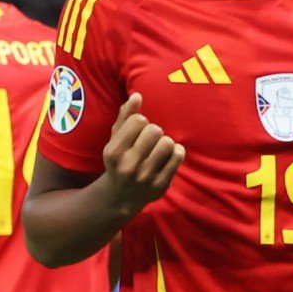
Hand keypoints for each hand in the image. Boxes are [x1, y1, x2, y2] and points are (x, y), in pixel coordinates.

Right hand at [102, 94, 184, 213]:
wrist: (122, 196)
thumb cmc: (121, 159)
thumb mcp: (116, 139)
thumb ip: (125, 116)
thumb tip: (137, 95)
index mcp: (114, 152)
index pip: (138, 121)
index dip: (142, 122)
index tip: (138, 131)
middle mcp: (128, 166)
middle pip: (155, 130)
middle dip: (155, 131)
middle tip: (151, 140)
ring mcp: (145, 177)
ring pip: (168, 143)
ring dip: (167, 142)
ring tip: (159, 148)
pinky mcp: (161, 185)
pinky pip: (178, 156)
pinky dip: (177, 152)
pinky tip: (170, 156)